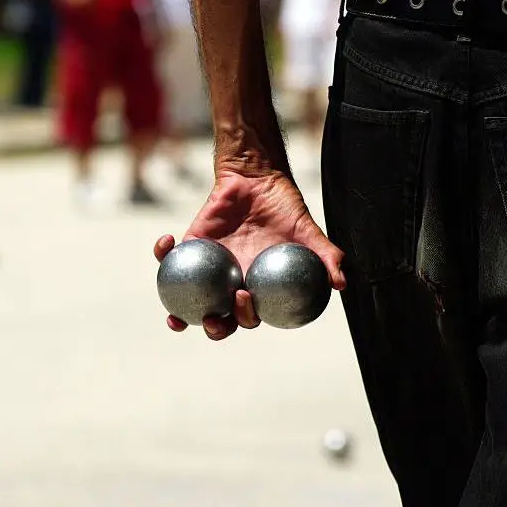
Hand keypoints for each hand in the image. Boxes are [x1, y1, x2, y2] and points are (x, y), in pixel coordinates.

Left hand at [153, 170, 345, 340]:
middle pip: (219, 317)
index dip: (243, 321)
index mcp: (256, 288)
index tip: (244, 304)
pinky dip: (163, 254)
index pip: (249, 316)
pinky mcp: (190, 245)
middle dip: (213, 327)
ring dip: (180, 312)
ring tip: (174, 318)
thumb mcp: (309, 232)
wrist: (260, 179)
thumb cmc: (286, 209)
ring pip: (190, 298)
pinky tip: (166, 243)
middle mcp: (231, 284)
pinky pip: (171, 257)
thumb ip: (326, 257)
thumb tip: (342, 284)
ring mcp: (208, 268)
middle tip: (213, 316)